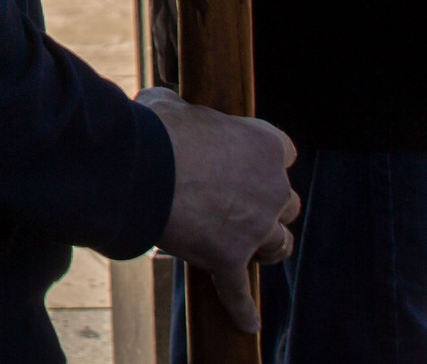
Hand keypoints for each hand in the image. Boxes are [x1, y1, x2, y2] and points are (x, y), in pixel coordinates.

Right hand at [144, 87, 299, 333]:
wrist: (140, 168)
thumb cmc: (154, 129)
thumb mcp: (167, 103)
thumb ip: (178, 108)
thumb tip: (165, 103)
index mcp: (263, 144)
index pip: (283, 151)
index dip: (264, 159)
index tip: (247, 163)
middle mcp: (271, 187)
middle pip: (286, 203)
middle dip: (268, 206)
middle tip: (243, 207)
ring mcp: (255, 227)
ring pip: (278, 244)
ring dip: (266, 246)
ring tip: (251, 250)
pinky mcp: (230, 258)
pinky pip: (239, 290)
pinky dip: (242, 306)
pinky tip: (247, 322)